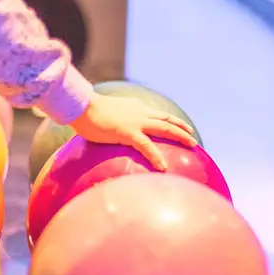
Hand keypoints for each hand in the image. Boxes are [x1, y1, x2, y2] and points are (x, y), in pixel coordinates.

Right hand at [69, 94, 197, 170]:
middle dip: (181, 127)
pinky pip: (147, 146)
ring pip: (165, 128)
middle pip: (166, 119)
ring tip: (192, 144)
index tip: (179, 125)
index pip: (157, 114)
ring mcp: (136, 122)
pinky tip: (163, 167)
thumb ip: (112, 122)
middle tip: (192, 135)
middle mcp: (139, 112)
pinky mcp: (128, 133)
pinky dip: (156, 157)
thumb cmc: (87, 112)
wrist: (81, 107)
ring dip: (180, 135)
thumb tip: (109, 130)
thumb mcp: (106, 114)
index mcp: (135, 107)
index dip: (170, 120)